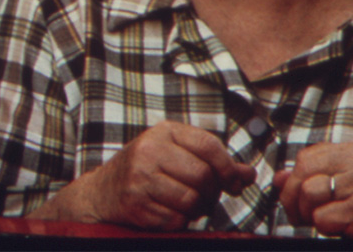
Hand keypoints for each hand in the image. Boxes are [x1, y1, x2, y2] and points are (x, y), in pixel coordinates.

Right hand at [68, 122, 255, 230]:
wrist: (102, 191)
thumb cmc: (148, 169)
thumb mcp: (177, 154)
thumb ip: (213, 162)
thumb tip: (249, 175)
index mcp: (165, 131)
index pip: (208, 145)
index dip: (228, 167)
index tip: (235, 184)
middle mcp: (151, 150)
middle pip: (202, 176)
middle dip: (211, 192)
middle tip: (207, 198)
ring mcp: (141, 177)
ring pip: (191, 199)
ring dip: (197, 209)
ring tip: (189, 205)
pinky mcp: (136, 204)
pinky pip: (175, 219)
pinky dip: (180, 221)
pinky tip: (171, 213)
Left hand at [274, 142, 352, 237]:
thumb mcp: (343, 189)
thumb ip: (313, 178)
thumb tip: (278, 177)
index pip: (306, 156)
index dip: (293, 181)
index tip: (295, 200)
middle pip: (304, 169)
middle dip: (292, 198)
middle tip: (300, 218)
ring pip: (310, 193)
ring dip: (310, 216)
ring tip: (327, 222)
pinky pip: (322, 218)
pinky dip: (326, 230)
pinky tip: (343, 230)